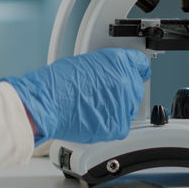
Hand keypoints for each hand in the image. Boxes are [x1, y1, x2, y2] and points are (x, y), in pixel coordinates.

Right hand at [2, 48, 150, 144]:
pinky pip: (120, 126)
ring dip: (116, 109)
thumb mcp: (85, 63)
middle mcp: (126, 80)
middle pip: (135, 88)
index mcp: (118, 61)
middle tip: (102, 96)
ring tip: (93, 108)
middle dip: (122, 92)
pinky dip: (109, 125)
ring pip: (129, 108)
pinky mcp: (119, 125)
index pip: (140, 64)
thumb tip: (109, 75)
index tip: (139, 74)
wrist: (47, 103)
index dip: (138, 70)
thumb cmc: (57, 84)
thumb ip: (105, 69)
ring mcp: (124, 104)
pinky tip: (94, 120)